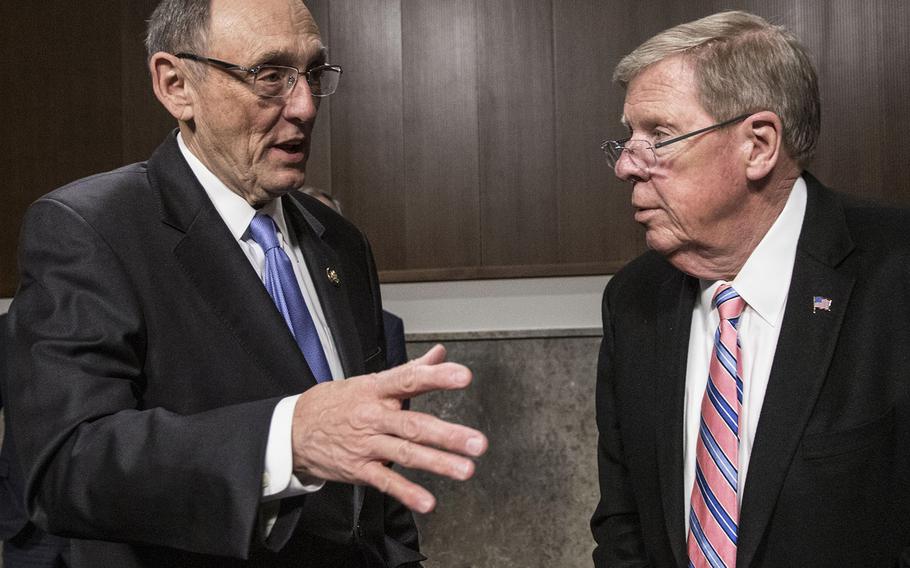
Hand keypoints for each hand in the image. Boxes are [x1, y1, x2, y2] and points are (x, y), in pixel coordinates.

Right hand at [290, 344, 486, 512]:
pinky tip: (427, 502)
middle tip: (477, 442)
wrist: (294, 429)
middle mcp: (373, 416)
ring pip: (405, 453)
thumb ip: (410, 370)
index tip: (463, 376)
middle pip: (414, 424)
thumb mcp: (369, 380)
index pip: (409, 380)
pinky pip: (385, 482)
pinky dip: (407, 493)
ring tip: (465, 469)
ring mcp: (366, 444)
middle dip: (447, 434)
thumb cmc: (338, 402)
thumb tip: (440, 354)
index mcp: (377, 389)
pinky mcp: (359, 469)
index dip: (437, 377)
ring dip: (437, 463)